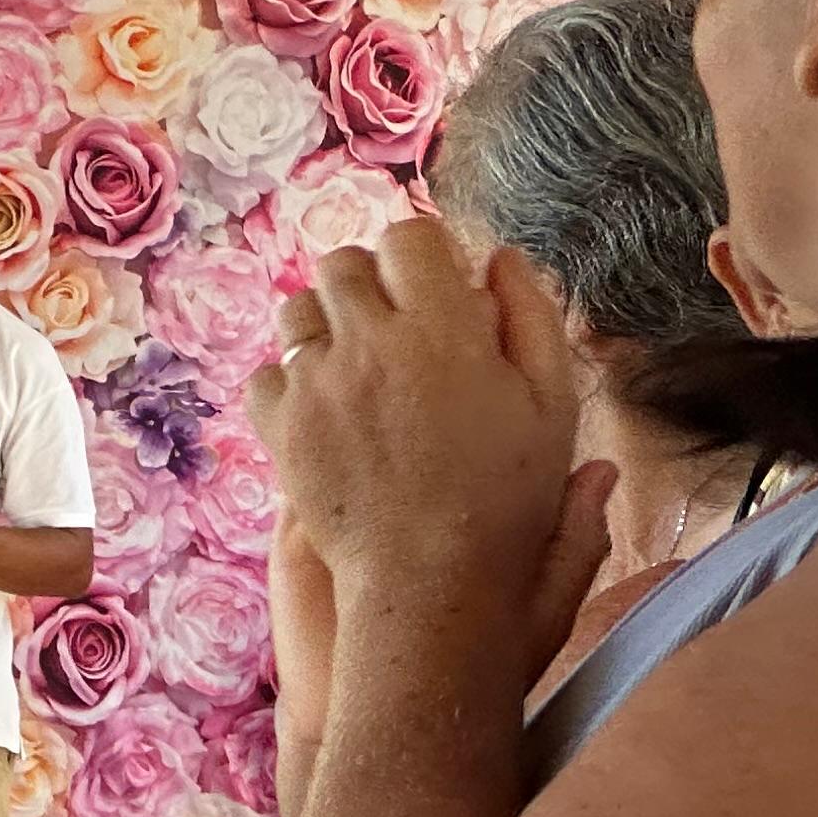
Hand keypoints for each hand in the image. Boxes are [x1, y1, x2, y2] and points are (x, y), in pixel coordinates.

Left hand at [250, 222, 612, 654]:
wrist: (431, 579)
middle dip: (371, 283)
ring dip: (327, 325)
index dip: (424, 255)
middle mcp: (369, 342)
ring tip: (360, 366)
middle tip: (398, 327)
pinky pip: (267, 373)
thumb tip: (500, 257)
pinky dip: (291, 382)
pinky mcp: (279, 427)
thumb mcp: (550, 400)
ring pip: (298, 310)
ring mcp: (316, 384)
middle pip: (343, 263)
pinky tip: (327, 409)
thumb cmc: (508, 494)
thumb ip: (531, 316)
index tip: (439, 290)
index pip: (408, 236)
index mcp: (443, 325)